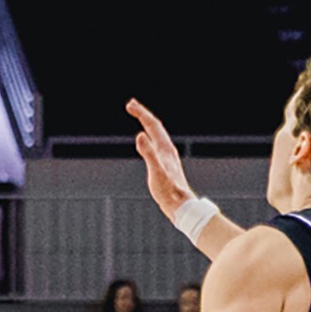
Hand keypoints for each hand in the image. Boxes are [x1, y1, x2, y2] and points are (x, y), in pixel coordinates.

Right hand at [128, 99, 193, 216]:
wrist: (181, 206)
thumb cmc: (169, 191)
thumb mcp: (156, 172)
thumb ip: (148, 153)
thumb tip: (140, 135)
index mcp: (165, 149)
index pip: (152, 125)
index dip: (141, 113)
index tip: (129, 105)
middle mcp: (167, 150)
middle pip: (155, 127)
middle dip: (143, 114)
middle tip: (130, 105)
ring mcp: (166, 157)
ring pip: (156, 134)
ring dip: (147, 123)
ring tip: (139, 116)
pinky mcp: (165, 164)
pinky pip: (155, 144)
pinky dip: (149, 136)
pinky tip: (146, 141)